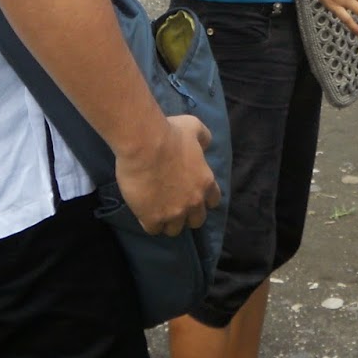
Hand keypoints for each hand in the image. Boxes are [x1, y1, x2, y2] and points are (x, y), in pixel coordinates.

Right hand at [116, 113, 222, 236]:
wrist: (145, 144)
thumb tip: (205, 145)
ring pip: (174, 229)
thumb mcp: (195, 127)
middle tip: (174, 204)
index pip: (213, 201)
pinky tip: (144, 212)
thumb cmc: (170, 133)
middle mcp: (194, 201)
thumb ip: (204, 138)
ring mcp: (173, 212)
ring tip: (157, 211)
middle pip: (196, 221)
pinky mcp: (153, 218)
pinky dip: (150, 223)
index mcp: (206, 182)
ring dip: (168, 222)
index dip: (203, 199)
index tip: (192, 193)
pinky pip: (154, 230)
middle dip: (187, 215)